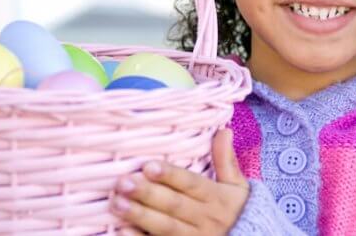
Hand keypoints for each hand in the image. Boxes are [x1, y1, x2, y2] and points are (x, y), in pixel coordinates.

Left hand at [110, 129, 249, 235]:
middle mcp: (204, 218)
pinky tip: (122, 231)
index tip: (149, 166)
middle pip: (174, 205)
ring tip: (117, 203)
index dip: (170, 175)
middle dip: (148, 194)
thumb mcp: (238, 187)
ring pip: (165, 227)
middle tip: (123, 182)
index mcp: (216, 198)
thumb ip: (227, 160)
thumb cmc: (238, 211)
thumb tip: (225, 129)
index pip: (191, 184)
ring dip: (140, 215)